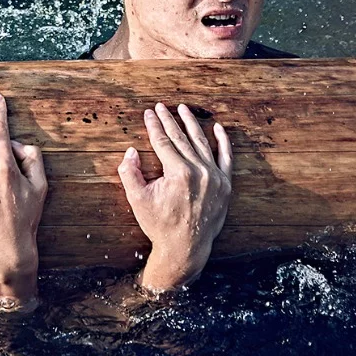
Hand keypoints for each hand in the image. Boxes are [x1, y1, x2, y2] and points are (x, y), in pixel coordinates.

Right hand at [119, 102, 232, 292]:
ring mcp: (215, 178)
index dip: (153, 125)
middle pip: (181, 138)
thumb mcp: (137, 199)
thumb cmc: (160, 224)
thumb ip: (130, 172)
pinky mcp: (225, 185)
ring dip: (191, 124)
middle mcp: (199, 172)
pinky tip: (217, 128)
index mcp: (178, 173)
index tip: (148, 113)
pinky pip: (226, 158)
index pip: (163, 142)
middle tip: (161, 106)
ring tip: (183, 109)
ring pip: (202, 143)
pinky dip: (222, 142)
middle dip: (169, 120)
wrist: (185, 248)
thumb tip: (132, 151)